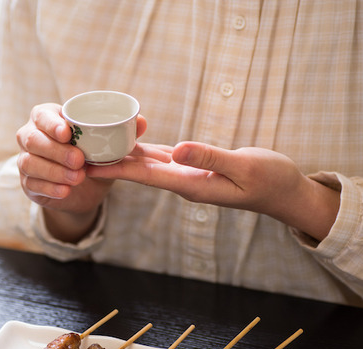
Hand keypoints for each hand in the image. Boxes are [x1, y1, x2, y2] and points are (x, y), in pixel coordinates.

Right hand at [16, 103, 146, 241]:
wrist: (86, 189)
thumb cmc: (93, 157)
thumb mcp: (108, 146)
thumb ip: (123, 133)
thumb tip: (142, 122)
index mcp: (48, 119)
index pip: (41, 115)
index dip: (51, 123)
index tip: (67, 133)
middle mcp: (31, 136)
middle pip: (33, 139)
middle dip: (56, 150)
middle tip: (79, 160)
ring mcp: (26, 160)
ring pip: (29, 163)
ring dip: (54, 171)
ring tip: (78, 178)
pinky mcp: (27, 183)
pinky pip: (32, 184)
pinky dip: (50, 188)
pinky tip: (65, 191)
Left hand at [87, 141, 339, 240]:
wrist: (285, 192)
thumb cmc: (270, 180)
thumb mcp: (243, 167)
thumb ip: (210, 158)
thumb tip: (177, 150)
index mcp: (190, 184)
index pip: (143, 176)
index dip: (113, 169)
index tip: (85, 166)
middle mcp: (183, 182)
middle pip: (138, 171)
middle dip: (108, 163)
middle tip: (77, 153)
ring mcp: (188, 176)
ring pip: (147, 164)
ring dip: (120, 156)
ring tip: (93, 146)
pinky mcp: (194, 167)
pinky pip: (161, 157)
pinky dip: (142, 149)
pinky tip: (128, 141)